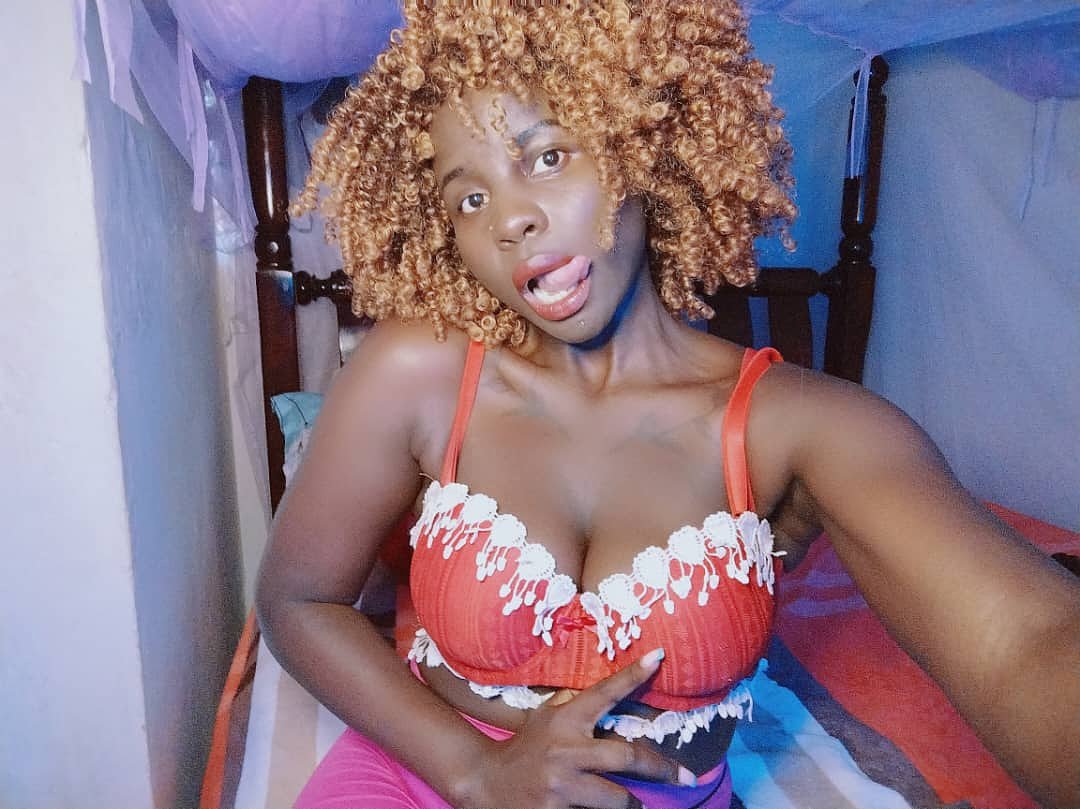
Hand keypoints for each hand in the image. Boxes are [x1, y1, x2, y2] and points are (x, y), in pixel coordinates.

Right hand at [457, 648, 695, 808]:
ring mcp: (562, 786)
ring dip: (630, 802)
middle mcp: (566, 751)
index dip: (632, 675)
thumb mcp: (546, 719)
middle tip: (686, 777)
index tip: (659, 657)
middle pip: (627, 757)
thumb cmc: (525, 748)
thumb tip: (612, 691)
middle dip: (661, 768)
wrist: (485, 783)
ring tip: (635, 803)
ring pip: (617, 798)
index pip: (604, 692)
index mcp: (566, 721)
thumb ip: (575, 708)